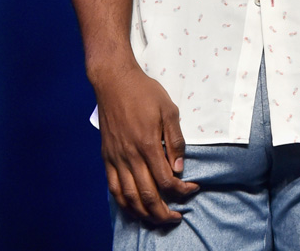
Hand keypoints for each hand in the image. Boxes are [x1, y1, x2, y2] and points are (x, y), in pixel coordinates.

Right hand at [93, 64, 198, 225]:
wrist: (114, 81)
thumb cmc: (144, 92)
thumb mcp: (168, 109)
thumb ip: (175, 140)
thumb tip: (179, 168)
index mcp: (148, 144)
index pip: (166, 180)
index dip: (182, 190)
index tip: (192, 189)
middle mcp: (130, 156)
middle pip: (147, 196)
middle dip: (163, 212)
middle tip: (176, 217)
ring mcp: (116, 158)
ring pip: (129, 197)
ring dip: (144, 213)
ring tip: (157, 218)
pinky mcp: (106, 157)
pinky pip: (113, 188)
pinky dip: (124, 203)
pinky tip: (134, 208)